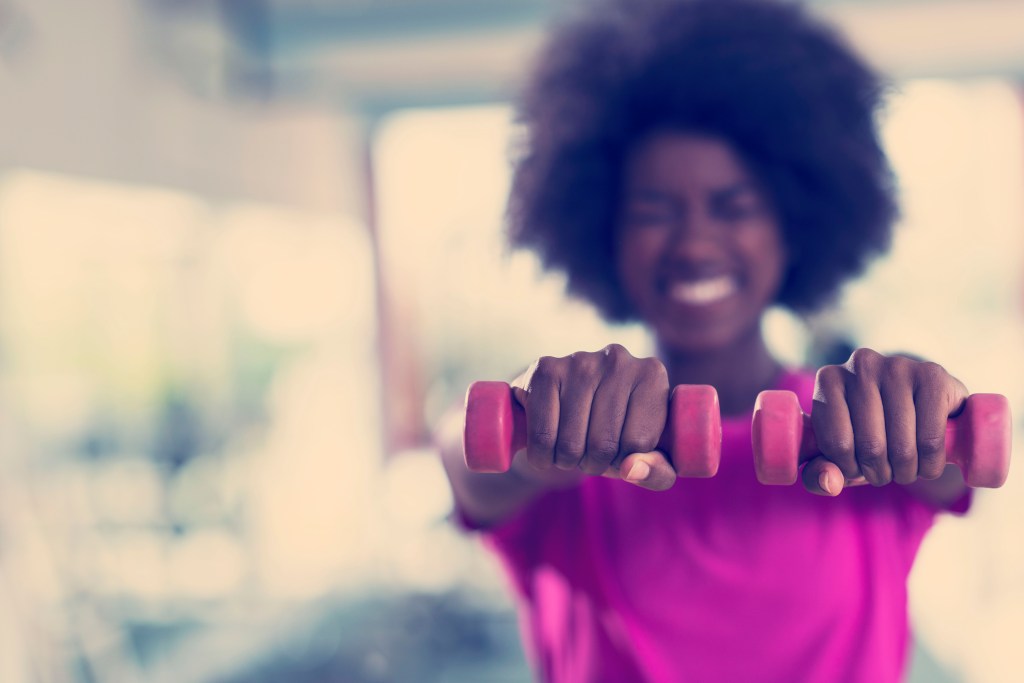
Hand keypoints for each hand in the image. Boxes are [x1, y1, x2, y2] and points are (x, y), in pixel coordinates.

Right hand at [510, 344, 677, 490]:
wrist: (564, 405)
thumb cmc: (614, 432)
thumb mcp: (647, 457)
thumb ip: (657, 472)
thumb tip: (632, 469)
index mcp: (652, 375)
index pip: (639, 444)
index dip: (626, 461)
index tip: (620, 451)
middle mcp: (618, 360)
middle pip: (604, 445)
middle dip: (594, 464)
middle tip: (591, 453)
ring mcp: (580, 361)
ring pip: (571, 444)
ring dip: (567, 461)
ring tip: (571, 448)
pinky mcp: (546, 370)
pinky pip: (542, 436)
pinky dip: (542, 455)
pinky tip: (547, 446)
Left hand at [803, 348, 968, 495]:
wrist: (919, 409)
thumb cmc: (868, 434)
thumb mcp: (837, 455)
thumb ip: (818, 474)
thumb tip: (828, 481)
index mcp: (829, 380)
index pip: (836, 443)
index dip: (848, 468)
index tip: (855, 469)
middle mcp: (860, 365)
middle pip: (871, 445)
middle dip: (879, 473)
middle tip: (884, 473)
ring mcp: (898, 366)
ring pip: (902, 446)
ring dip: (906, 472)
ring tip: (905, 468)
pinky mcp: (933, 376)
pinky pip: (931, 440)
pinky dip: (930, 464)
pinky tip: (927, 461)